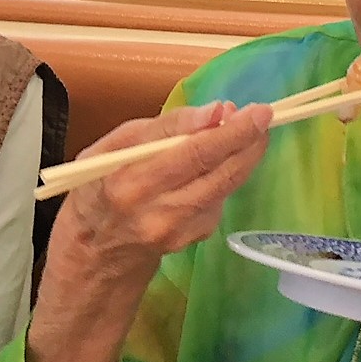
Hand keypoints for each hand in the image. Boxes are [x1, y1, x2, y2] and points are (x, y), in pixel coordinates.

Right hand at [46, 102, 271, 296]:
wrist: (96, 250)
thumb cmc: (100, 185)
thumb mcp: (114, 145)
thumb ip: (165, 126)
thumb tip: (216, 111)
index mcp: (131, 182)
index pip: (193, 153)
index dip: (231, 132)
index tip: (255, 111)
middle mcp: (158, 212)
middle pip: (219, 173)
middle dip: (249, 141)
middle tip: (264, 116)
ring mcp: (179, 231)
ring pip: (226, 187)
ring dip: (243, 157)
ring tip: (246, 133)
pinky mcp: (194, 240)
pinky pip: (220, 201)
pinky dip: (225, 178)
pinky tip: (217, 166)